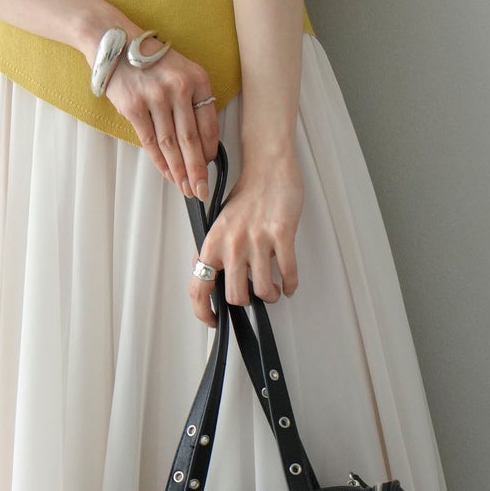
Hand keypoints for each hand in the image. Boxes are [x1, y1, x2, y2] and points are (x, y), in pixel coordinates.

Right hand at [100, 36, 219, 202]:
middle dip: (197, 170)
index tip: (210, 167)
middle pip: (191, 139)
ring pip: (171, 143)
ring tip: (184, 187)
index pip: (209, 124)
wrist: (116, 43)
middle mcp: (179, 87)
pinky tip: (165, 172)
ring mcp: (155, 97)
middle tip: (201, 189)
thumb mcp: (182, 71)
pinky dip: (158, 160)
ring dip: (178, 170)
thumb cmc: (150, 59)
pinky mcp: (134, 106)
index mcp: (198, 79)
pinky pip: (149, 140)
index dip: (210, 151)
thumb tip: (200, 142)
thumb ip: (193, 100)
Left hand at [189, 159, 303, 325]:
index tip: (214, 321)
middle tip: (253, 294)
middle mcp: (232, 243)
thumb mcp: (219, 225)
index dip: (204, 312)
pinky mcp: (281, 235)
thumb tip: (214, 282)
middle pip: (236, 296)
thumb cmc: (246, 197)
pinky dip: (290, 285)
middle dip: (247, 301)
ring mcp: (257, 240)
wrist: (267, 169)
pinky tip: (289, 284)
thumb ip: (215, 252)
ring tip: (273, 290)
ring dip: (271, 295)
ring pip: (264, 290)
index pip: (199, 287)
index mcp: (212, 242)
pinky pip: (288, 273)